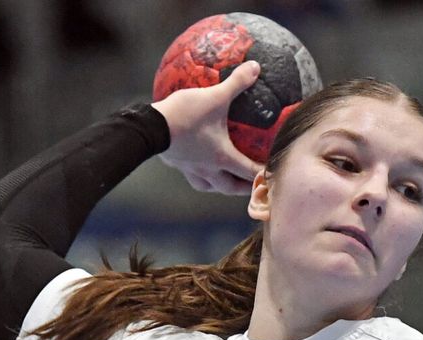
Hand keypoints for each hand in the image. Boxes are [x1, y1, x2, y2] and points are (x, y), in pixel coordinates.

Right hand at [151, 60, 262, 194]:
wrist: (148, 127)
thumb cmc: (185, 115)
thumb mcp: (214, 97)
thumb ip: (237, 83)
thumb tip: (255, 68)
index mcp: (222, 158)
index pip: (250, 173)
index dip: (264, 175)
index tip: (274, 175)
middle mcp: (208, 170)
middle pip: (230, 188)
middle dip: (244, 188)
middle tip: (253, 184)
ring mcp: (190, 170)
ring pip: (209, 186)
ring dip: (220, 185)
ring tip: (225, 179)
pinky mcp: (176, 164)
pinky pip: (192, 175)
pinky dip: (200, 174)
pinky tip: (198, 163)